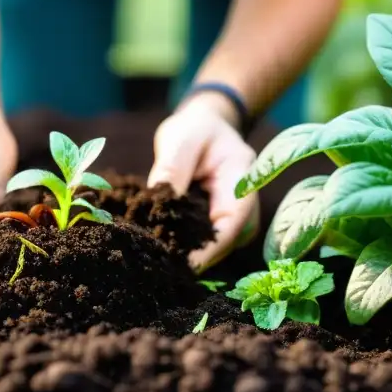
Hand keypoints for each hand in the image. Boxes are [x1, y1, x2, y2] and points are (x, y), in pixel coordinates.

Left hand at [147, 91, 259, 271]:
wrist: (207, 126)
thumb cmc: (196, 129)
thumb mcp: (181, 140)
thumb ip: (172, 170)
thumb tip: (154, 205)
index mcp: (243, 184)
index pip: (229, 228)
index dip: (204, 253)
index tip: (174, 265)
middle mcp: (245, 210)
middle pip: (220, 246)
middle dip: (187, 257)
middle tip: (148, 262)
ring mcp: (233, 221)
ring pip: (210, 249)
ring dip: (181, 252)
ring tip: (147, 253)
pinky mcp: (218, 226)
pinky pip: (201, 243)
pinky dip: (179, 244)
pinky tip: (154, 244)